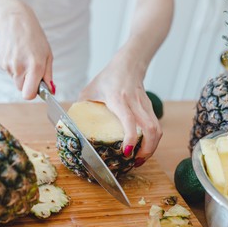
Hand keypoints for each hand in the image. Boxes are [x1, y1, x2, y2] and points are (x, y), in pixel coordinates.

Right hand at [0, 3, 53, 98]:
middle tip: (32, 68)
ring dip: (20, 74)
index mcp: (34, 66)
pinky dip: (14, 68)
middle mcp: (19, 67)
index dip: (33, 93)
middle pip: (22, 89)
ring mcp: (8, 66)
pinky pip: (9, 73)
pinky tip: (16, 55)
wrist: (15, 21)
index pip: (28, 94)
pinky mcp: (0, 63)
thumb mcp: (47, 55)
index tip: (36, 88)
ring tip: (24, 57)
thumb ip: (48, 76)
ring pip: (15, 81)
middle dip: (27, 83)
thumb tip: (50, 92)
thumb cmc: (35, 38)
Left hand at [79, 47, 161, 165]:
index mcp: (119, 99)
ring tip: (140, 159)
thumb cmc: (108, 77)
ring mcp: (145, 106)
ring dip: (151, 148)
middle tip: (135, 162)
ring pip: (157, 130)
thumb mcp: (89, 90)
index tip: (126, 152)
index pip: (130, 120)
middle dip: (146, 150)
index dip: (130, 138)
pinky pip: (156, 127)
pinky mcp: (150, 108)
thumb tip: (70, 124)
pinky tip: (143, 148)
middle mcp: (135, 103)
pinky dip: (152, 141)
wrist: (129, 64)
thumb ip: (81, 106)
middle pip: (151, 129)